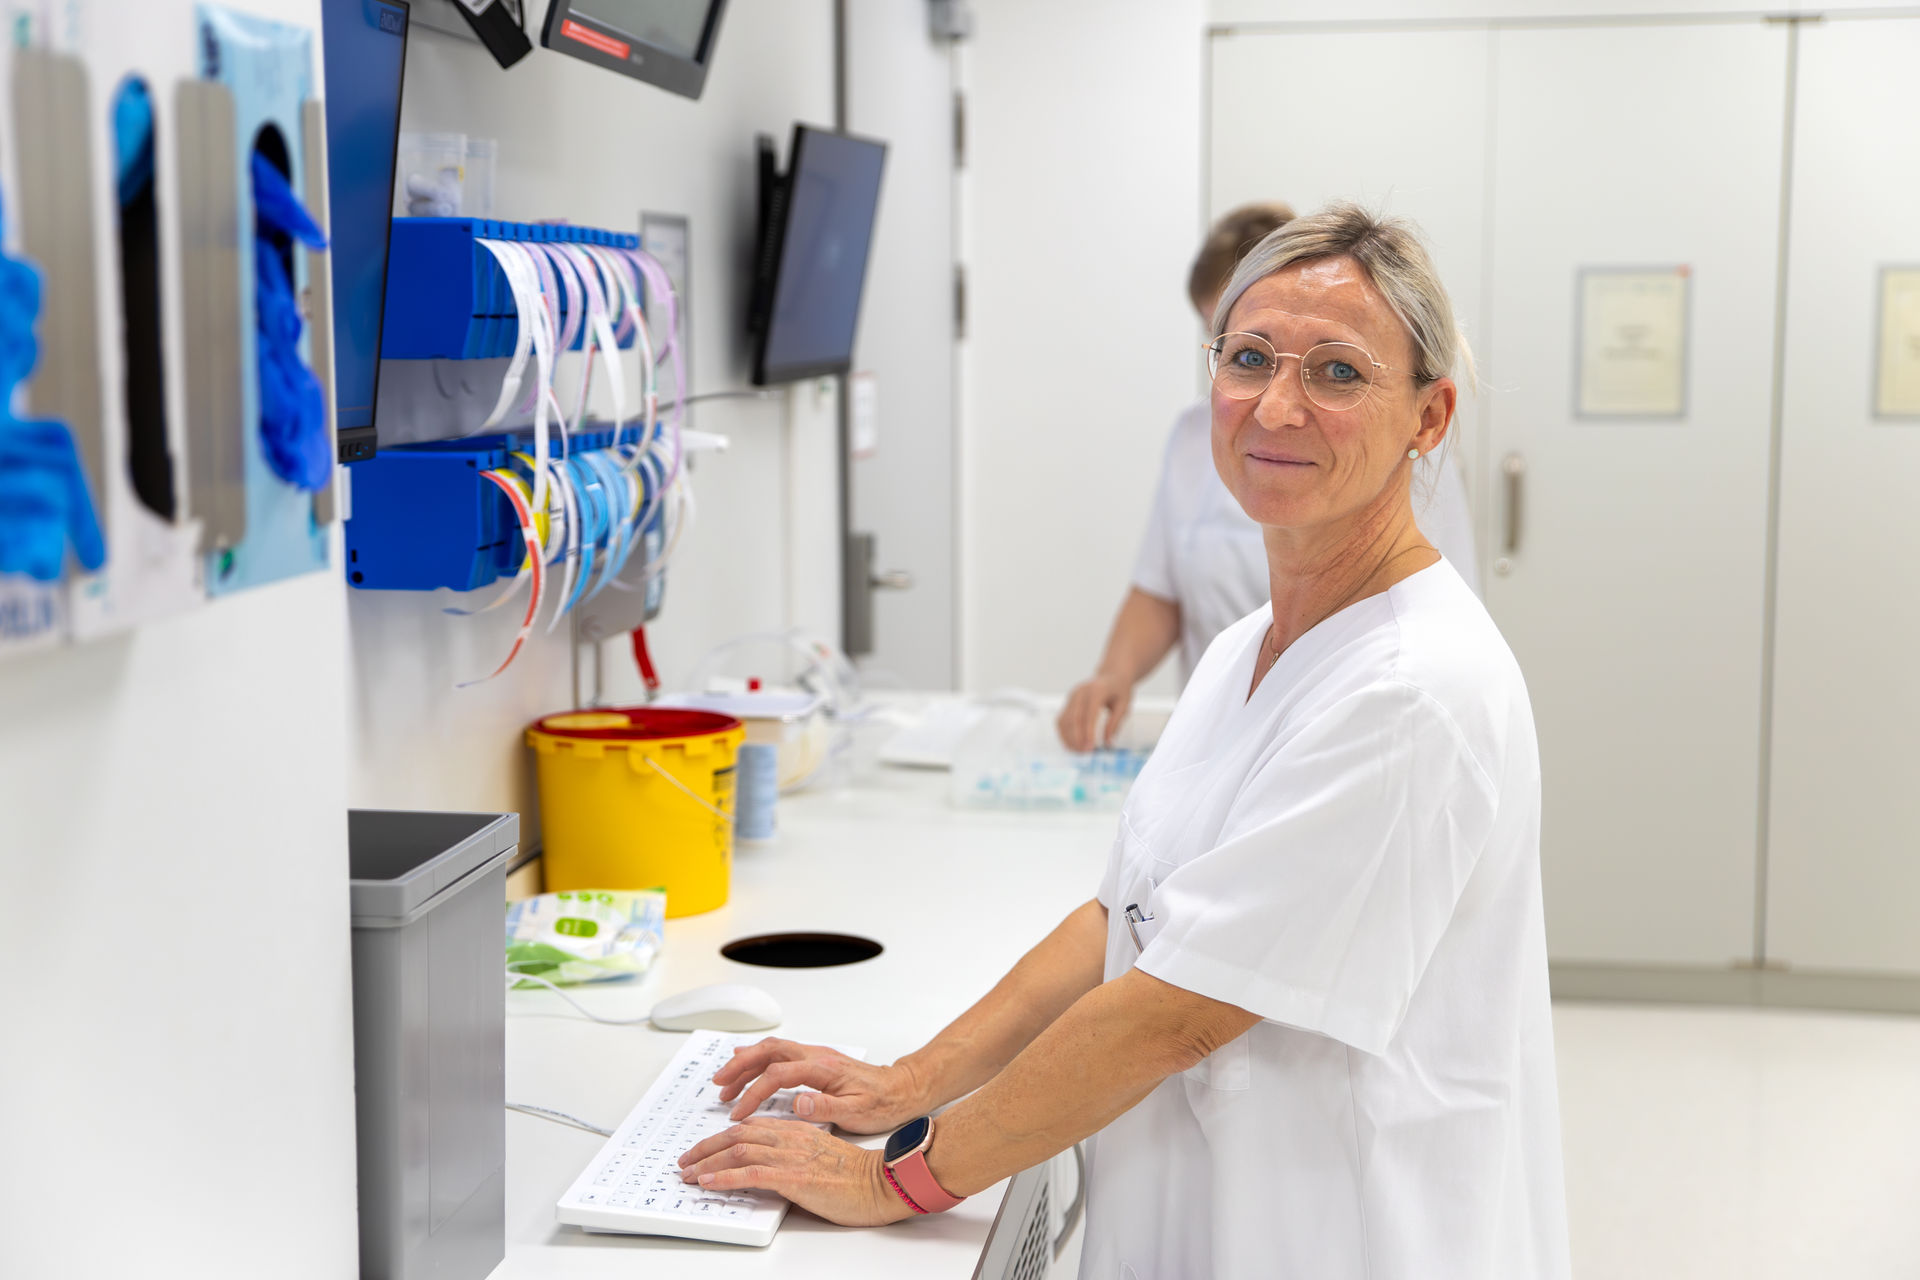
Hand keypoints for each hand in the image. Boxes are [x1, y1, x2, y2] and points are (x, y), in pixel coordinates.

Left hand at [676, 1119, 915, 1226]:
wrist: (882, 1183)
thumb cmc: (857, 1175)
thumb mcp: (822, 1155)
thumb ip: (796, 1152)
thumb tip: (773, 1163)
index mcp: (797, 1130)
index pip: (750, 1127)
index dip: (721, 1138)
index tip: (704, 1150)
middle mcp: (791, 1137)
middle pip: (738, 1134)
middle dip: (706, 1148)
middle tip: (685, 1162)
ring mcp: (791, 1156)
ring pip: (739, 1150)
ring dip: (707, 1162)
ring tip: (688, 1174)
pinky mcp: (794, 1177)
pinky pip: (751, 1173)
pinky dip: (725, 1177)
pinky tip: (708, 1183)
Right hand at [713, 1038, 928, 1133]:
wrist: (902, 1089)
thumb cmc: (883, 1102)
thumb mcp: (858, 1112)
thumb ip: (827, 1107)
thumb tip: (799, 1103)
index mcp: (822, 1069)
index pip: (777, 1075)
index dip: (754, 1093)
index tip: (739, 1112)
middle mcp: (816, 1056)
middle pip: (768, 1052)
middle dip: (739, 1066)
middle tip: (719, 1084)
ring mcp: (815, 1056)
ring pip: (772, 1050)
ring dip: (746, 1063)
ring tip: (726, 1082)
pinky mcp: (816, 1061)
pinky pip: (780, 1054)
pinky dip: (760, 1059)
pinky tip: (749, 1065)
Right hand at [1057, 672, 1132, 751]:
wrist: (1111, 675)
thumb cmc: (1120, 690)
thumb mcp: (1124, 705)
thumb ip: (1115, 723)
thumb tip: (1108, 743)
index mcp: (1096, 690)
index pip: (1089, 713)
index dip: (1088, 732)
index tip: (1091, 747)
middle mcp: (1080, 691)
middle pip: (1074, 718)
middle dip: (1078, 738)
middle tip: (1085, 753)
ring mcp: (1072, 696)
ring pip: (1064, 720)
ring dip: (1069, 738)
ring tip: (1079, 752)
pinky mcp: (1068, 702)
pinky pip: (1061, 720)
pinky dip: (1064, 734)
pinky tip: (1072, 745)